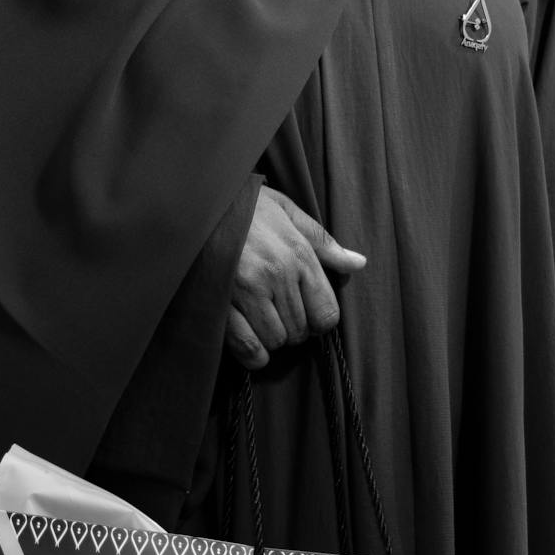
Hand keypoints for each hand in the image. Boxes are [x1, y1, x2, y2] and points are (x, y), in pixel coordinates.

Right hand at [226, 186, 365, 370]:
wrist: (196, 201)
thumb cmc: (243, 205)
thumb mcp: (287, 212)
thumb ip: (323, 242)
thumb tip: (358, 263)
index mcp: (298, 254)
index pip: (326, 312)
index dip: (318, 320)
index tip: (305, 313)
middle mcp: (277, 274)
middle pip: (300, 331)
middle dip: (292, 328)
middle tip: (276, 313)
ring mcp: (247, 290)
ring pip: (276, 340)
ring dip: (269, 337)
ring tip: (258, 320)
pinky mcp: (220, 302)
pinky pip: (248, 345)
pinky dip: (252, 353)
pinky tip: (250, 342)